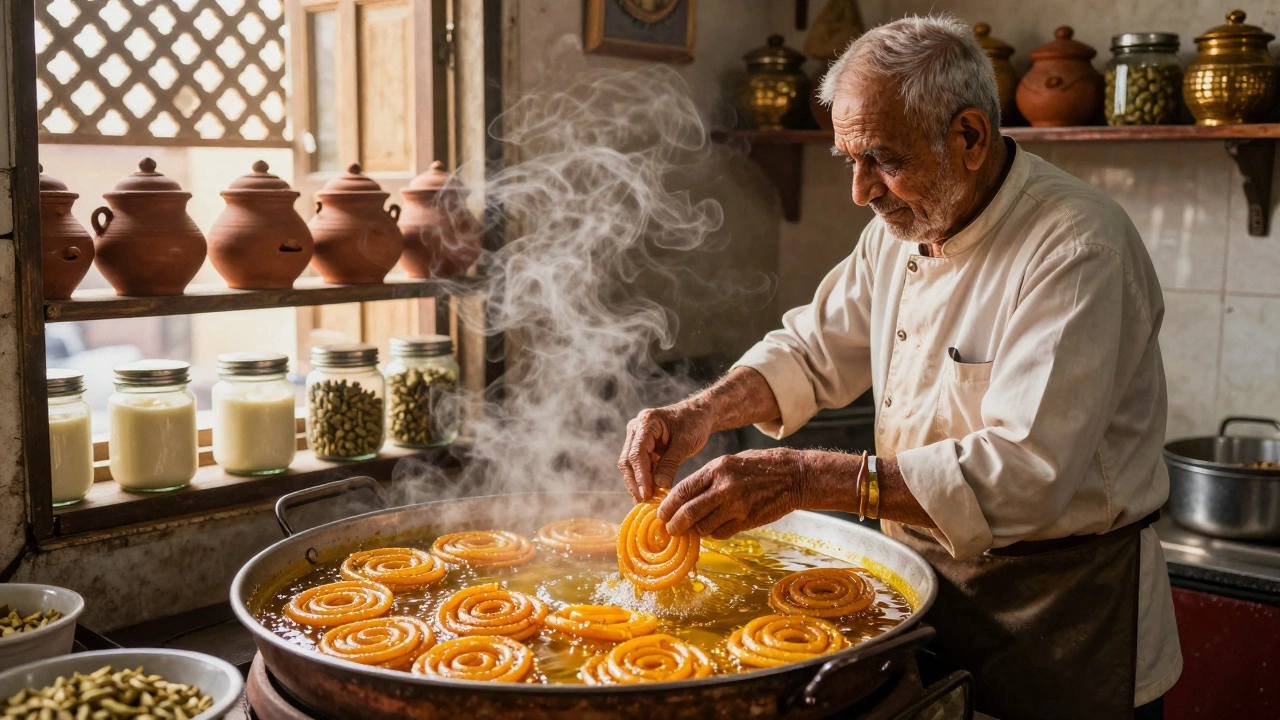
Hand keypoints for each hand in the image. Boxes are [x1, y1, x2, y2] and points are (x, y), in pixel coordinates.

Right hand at [618, 403, 713, 501]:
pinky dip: (644, 480)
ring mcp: (638, 438)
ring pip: (631, 466)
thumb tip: (659, 486)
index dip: (640, 476)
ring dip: (638, 484)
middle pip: (628, 460)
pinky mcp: (643, 448)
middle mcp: (636, 429)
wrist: (699, 414)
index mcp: (646, 422)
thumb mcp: (686, 443)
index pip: (637, 453)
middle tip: (644, 502)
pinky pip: (640, 467)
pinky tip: (650, 495)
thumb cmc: (694, 423)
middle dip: (635, 482)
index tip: (647, 494)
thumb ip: (671, 463)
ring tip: (647, 502)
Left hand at [657, 448, 807, 539]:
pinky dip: (713, 534)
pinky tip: (713, 529)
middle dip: (675, 524)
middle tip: (670, 529)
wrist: (793, 476)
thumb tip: (684, 497)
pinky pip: (721, 533)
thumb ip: (708, 478)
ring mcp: (737, 505)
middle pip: (689, 512)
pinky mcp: (748, 520)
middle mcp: (725, 487)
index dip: (668, 506)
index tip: (661, 514)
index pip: (683, 490)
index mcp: (717, 468)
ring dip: (695, 531)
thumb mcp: (730, 462)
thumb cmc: (759, 466)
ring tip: (692, 529)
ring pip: (703, 527)